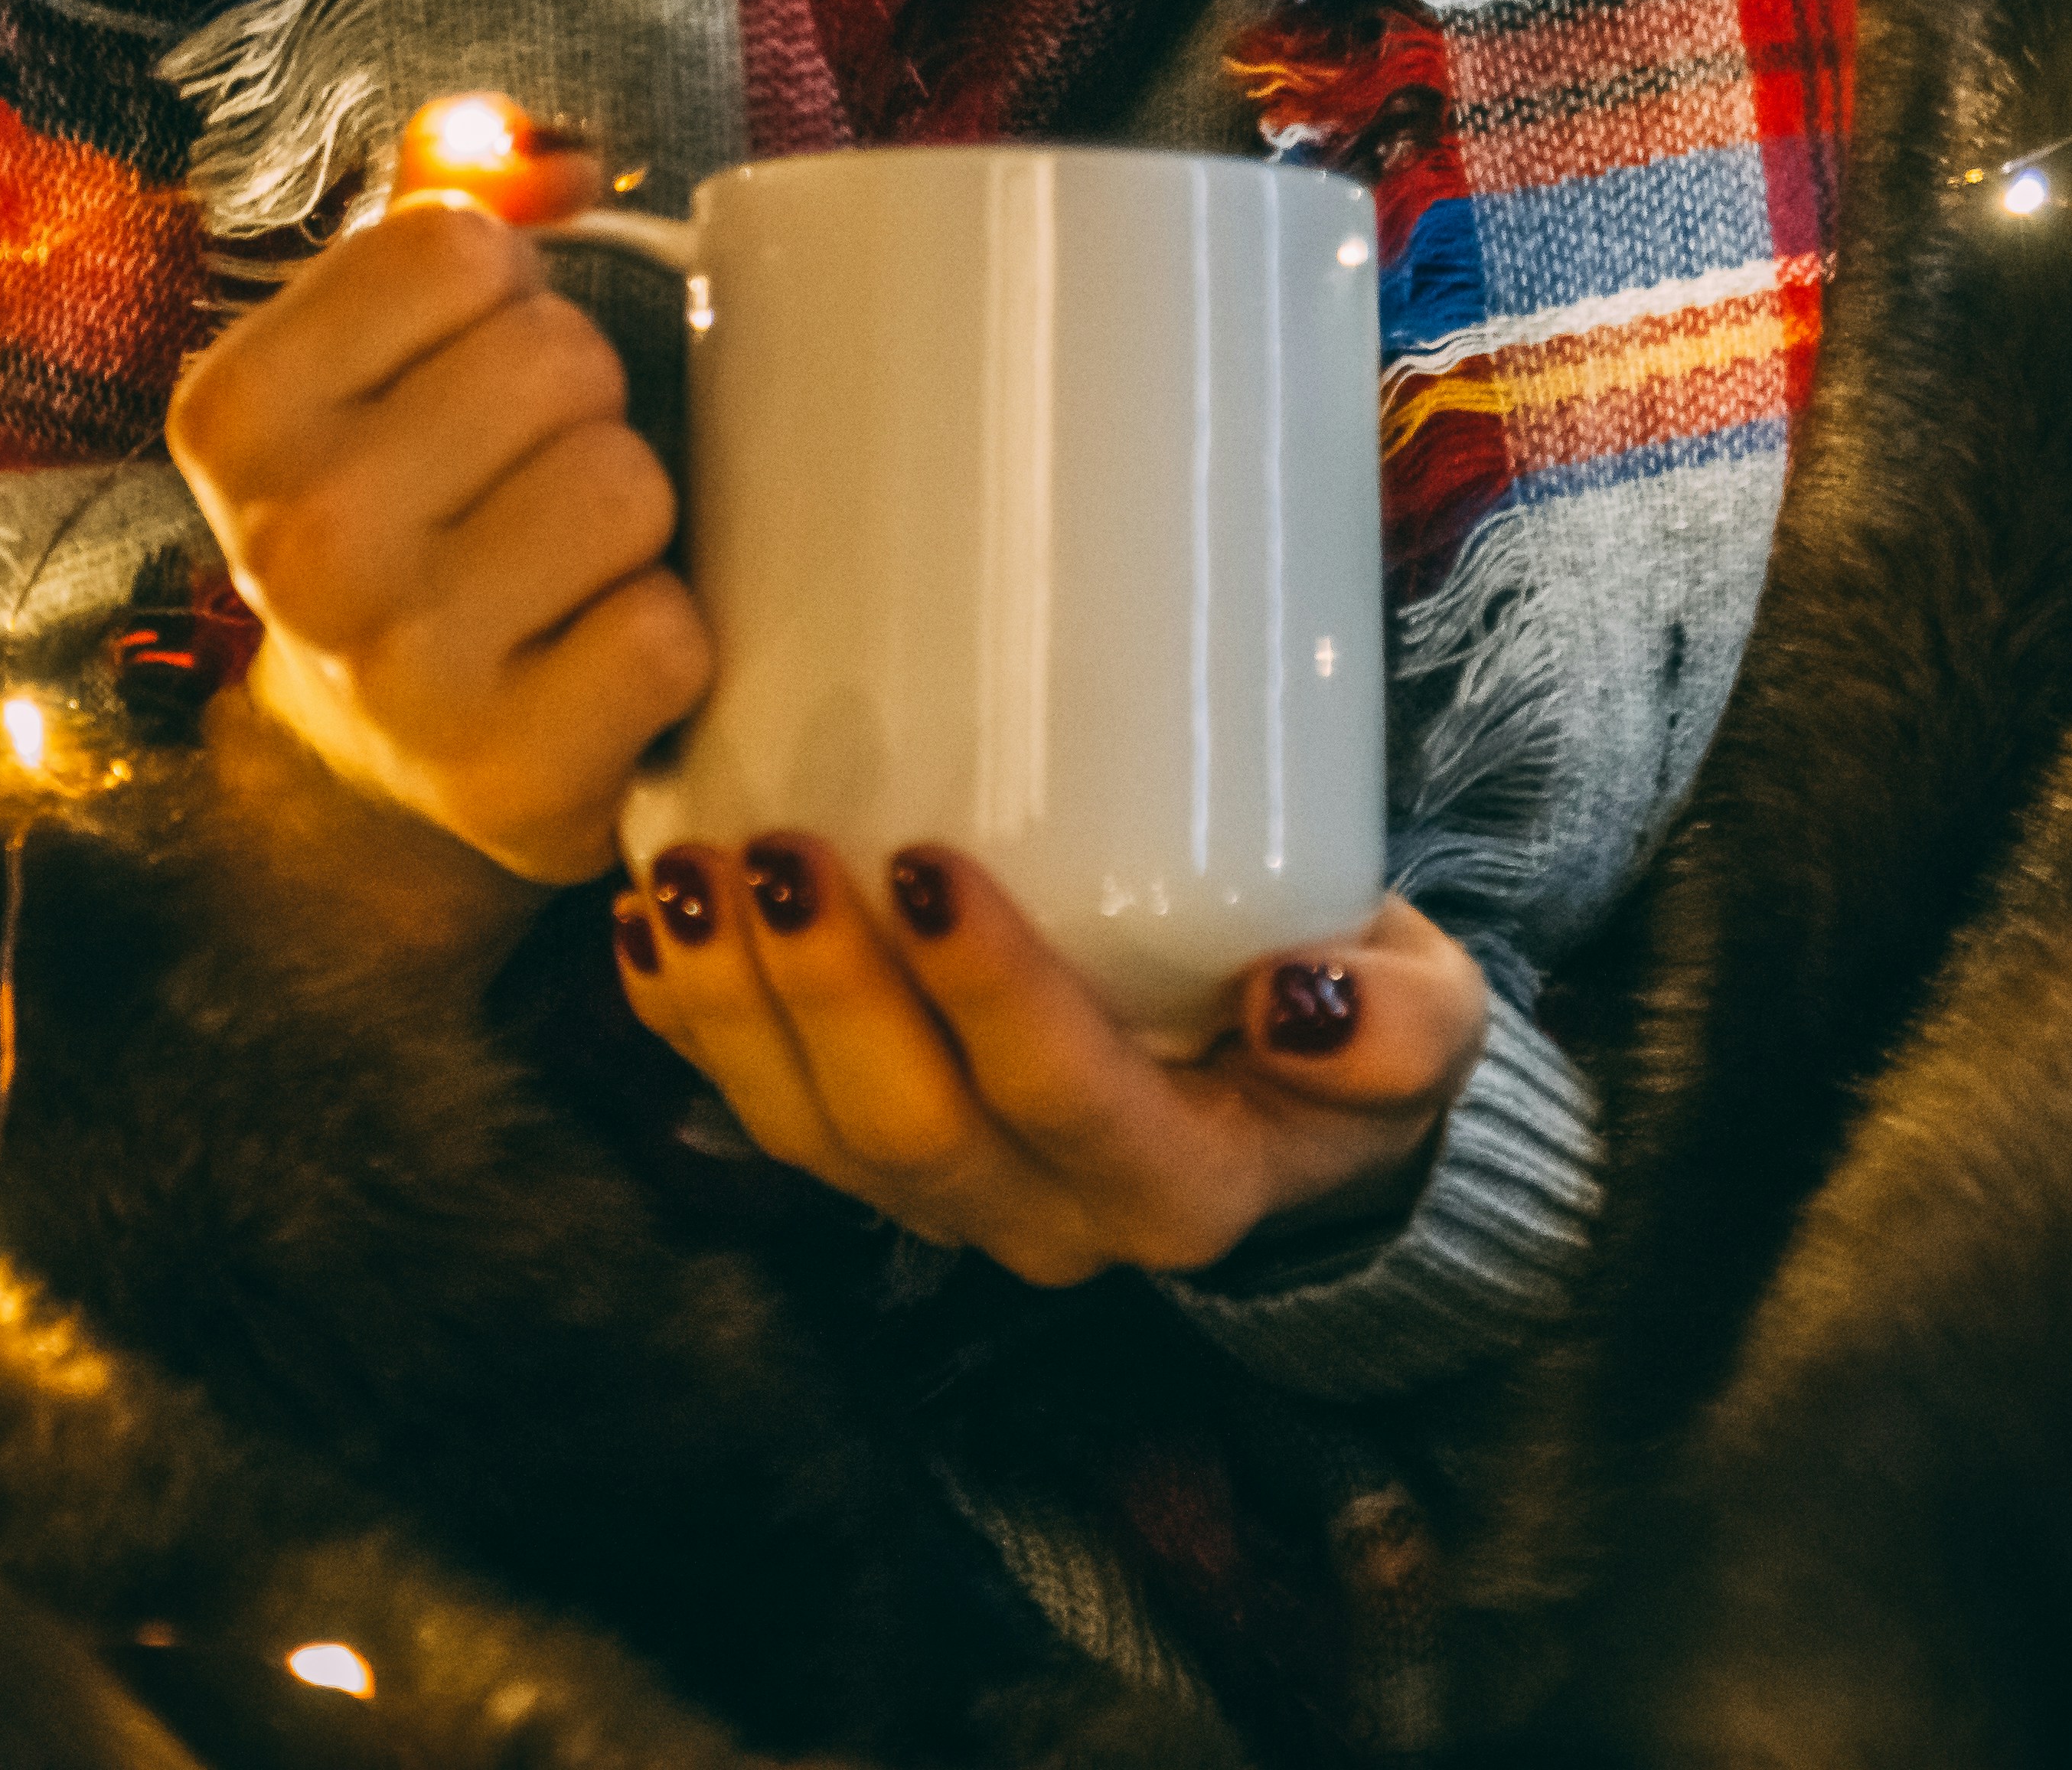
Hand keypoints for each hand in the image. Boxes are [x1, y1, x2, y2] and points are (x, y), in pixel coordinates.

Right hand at [166, 147, 709, 915]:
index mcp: (236, 411)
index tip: (469, 371)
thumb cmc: (410, 512)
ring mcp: (396, 668)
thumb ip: (443, 200)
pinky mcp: (509, 775)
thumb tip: (556, 157)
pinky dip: (664, 641)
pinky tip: (593, 663)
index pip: (453, 244)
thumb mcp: (375, 353)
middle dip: (580, 406)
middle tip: (527, 481)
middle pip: (559, 358)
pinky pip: (667, 636)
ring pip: (623, 486)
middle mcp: (291, 541)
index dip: (507, 291)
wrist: (386, 759)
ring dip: (631, 522)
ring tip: (562, 569)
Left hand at [614, 841, 1491, 1286]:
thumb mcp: (1426, 1019)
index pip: (1066, 1106)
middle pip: (908, 1129)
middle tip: (778, 851)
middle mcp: (1044, 1220)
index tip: (927, 862)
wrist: (1291, 1075)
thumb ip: (1400, 1025)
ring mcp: (942, 1195)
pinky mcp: (871, 1148)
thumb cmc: (1350, 1017)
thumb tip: (1306, 999)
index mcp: (1177, 1188)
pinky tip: (645, 916)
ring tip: (692, 872)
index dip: (987, 996)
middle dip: (825, 993)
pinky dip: (686, 1019)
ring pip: (809, 1132)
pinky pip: (756, 1108)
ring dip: (732, 1006)